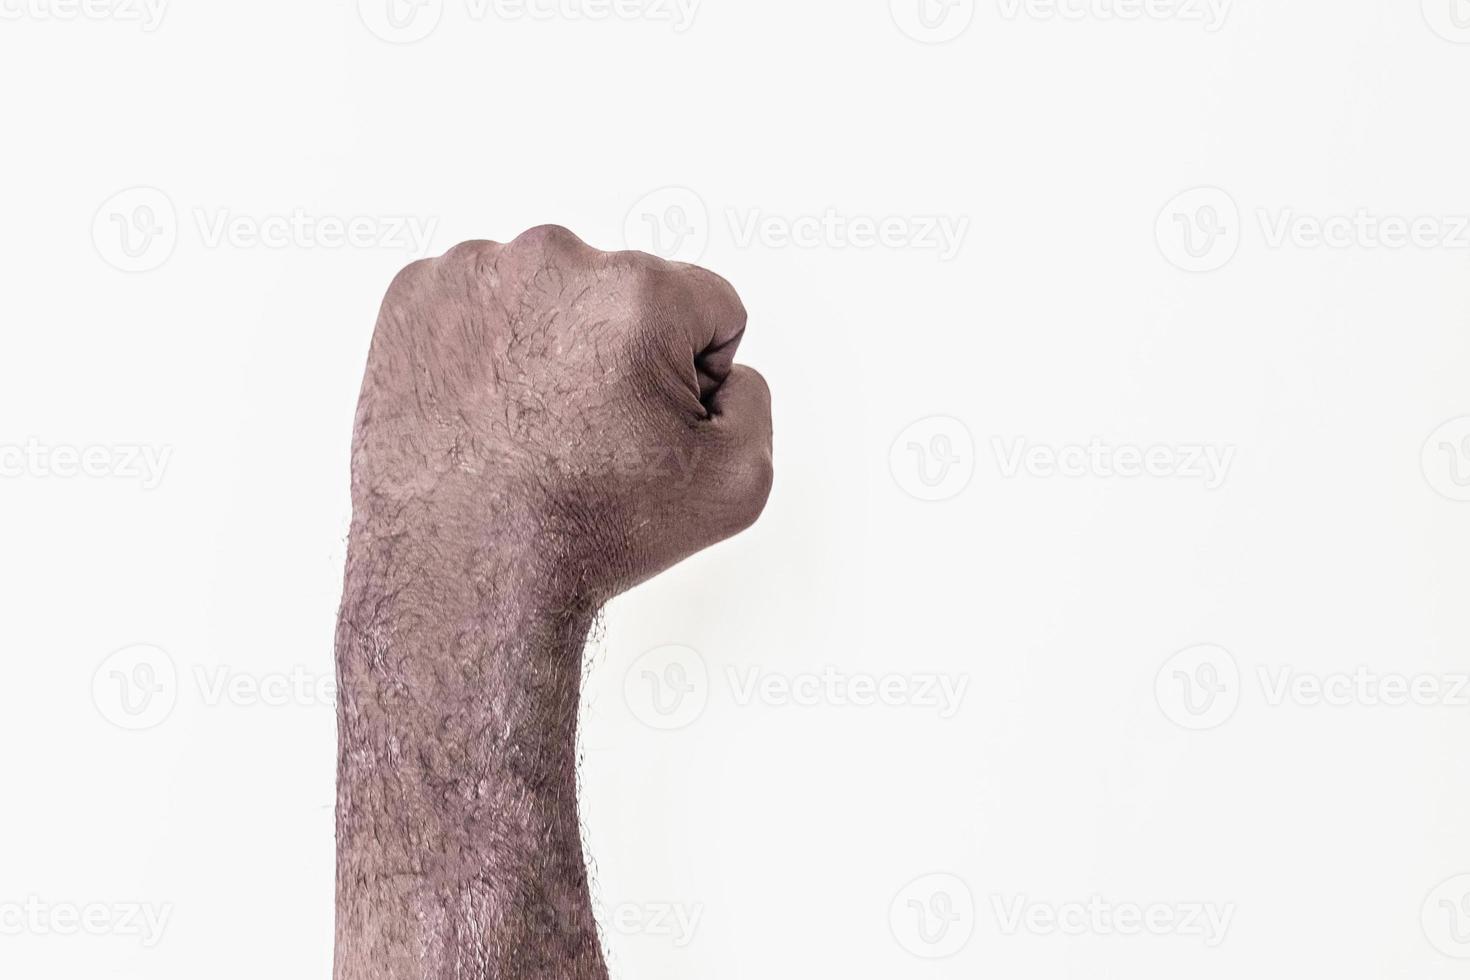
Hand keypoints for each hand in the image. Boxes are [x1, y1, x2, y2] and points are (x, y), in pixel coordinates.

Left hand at [351, 224, 772, 597]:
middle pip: (625, 292)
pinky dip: (487, 346)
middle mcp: (552, 259)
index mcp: (638, 290)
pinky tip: (485, 409)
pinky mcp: (413, 295)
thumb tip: (722, 368)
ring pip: (551, 294)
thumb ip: (755, 398)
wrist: (463, 572)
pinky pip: (481, 302)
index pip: (708, 307)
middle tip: (588, 434)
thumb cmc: (586, 529)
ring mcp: (473, 272)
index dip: (695, 378)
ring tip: (530, 425)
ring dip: (554, 344)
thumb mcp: (737, 482)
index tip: (649, 429)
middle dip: (622, 352)